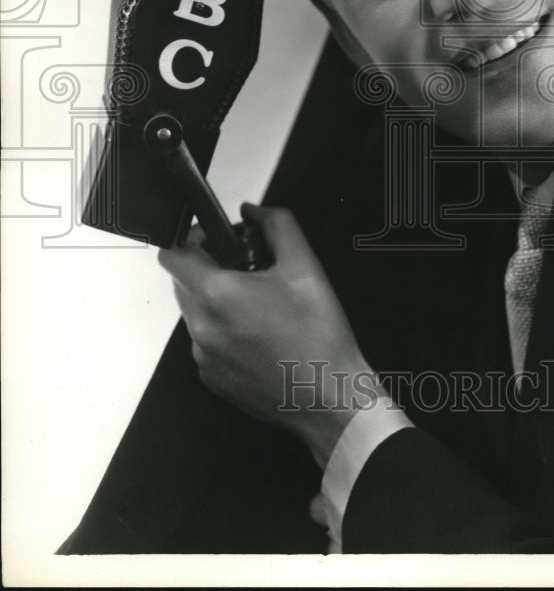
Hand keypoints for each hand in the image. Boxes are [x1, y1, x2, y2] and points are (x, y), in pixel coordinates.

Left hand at [158, 204, 374, 468]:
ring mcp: (203, 356)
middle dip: (208, 268)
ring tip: (258, 303)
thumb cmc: (319, 334)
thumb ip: (278, 225)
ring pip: (194, 312)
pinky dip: (222, 330)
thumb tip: (254, 210)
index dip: (191, 239)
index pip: (173, 255)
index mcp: (218, 295)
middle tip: (247, 268)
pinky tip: (258, 333)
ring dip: (216, 300)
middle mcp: (201, 327)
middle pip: (183, 282)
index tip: (214, 239)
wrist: (328, 395)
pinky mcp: (211, 377)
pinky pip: (205, 341)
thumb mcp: (305, 266)